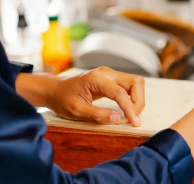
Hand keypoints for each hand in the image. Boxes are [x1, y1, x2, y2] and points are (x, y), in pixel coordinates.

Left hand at [18, 67, 145, 126]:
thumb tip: (118, 119)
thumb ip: (97, 115)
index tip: (134, 122)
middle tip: (134, 118)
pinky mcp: (111, 79)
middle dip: (138, 101)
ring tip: (131, 114)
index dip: (129, 108)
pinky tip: (127, 109)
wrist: (55, 90)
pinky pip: (129, 85)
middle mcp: (106, 73)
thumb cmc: (62, 99)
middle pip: (135, 82)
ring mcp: (110, 74)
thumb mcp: (76, 111)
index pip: (120, 92)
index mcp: (96, 79)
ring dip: (137, 99)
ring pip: (135, 82)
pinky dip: (132, 97)